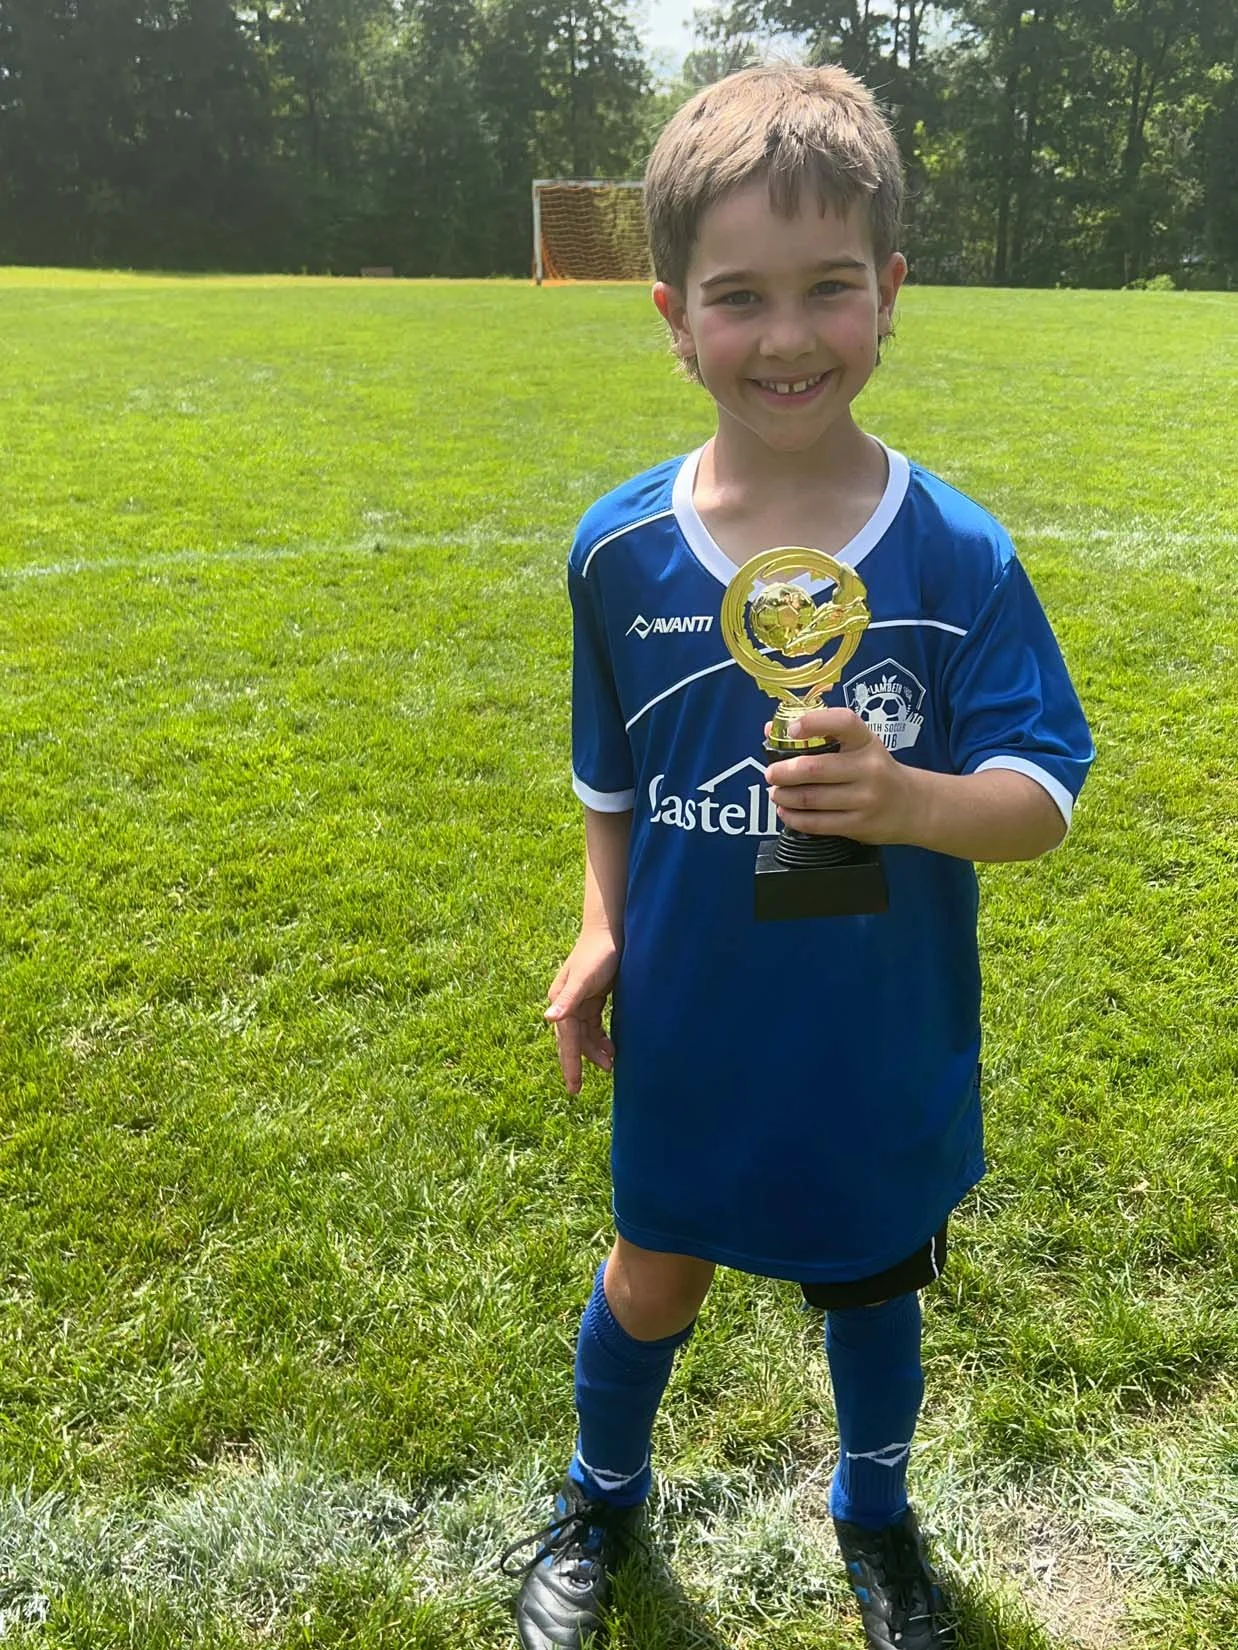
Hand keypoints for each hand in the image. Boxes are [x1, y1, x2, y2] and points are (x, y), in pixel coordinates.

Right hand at [545, 929, 619, 1094]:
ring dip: (594, 1052)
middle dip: (577, 1063)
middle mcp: (566, 1003)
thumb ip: (568, 999)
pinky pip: (592, 1026)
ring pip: (583, 1036)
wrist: (609, 931)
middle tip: (579, 1089)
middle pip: (571, 1041)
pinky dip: (600, 1039)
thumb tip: (548, 1019)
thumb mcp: (585, 978)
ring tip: (610, 1064)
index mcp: (561, 999)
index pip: (566, 1039)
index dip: (571, 1063)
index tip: (574, 1086)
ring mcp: (578, 1002)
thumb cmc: (599, 953)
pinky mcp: (591, 999)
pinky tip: (611, 1048)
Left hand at [764, 708, 915, 843]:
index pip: (843, 722)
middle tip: (771, 773)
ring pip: (811, 799)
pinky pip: (817, 824)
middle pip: (815, 768)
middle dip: (783, 772)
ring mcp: (865, 799)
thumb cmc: (876, 770)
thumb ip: (820, 736)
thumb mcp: (859, 746)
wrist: (913, 805)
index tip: (791, 729)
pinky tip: (786, 812)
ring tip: (776, 793)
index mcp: (866, 742)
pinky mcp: (859, 824)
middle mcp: (868, 768)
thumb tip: (771, 731)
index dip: (814, 722)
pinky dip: (794, 818)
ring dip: (785, 797)